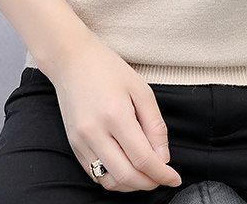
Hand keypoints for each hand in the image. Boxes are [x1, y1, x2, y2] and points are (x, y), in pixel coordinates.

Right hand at [48, 33, 182, 192]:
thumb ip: (155, 125)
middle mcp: (95, 132)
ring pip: (109, 181)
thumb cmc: (108, 69)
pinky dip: (114, 179)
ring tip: (146, 175)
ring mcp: (81, 141)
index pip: (143, 158)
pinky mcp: (73, 145)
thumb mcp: (140, 89)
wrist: (72, 60)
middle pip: (126, 176)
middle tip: (162, 177)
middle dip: (149, 183)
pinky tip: (126, 168)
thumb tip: (163, 157)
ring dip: (131, 185)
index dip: (162, 173)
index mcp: (115, 115)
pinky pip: (95, 174)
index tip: (174, 178)